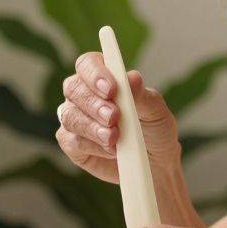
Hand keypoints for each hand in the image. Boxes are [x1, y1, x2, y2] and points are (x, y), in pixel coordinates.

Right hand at [55, 53, 182, 183]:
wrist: (154, 163)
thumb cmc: (154, 130)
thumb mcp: (156, 112)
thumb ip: (142, 95)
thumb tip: (132, 77)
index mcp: (103, 78)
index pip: (87, 64)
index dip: (95, 73)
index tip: (111, 89)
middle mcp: (83, 95)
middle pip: (74, 88)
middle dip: (94, 104)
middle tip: (114, 117)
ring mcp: (75, 118)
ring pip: (71, 116)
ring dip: (93, 128)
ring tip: (115, 138)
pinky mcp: (72, 143)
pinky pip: (72, 141)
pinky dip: (94, 146)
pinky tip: (111, 150)